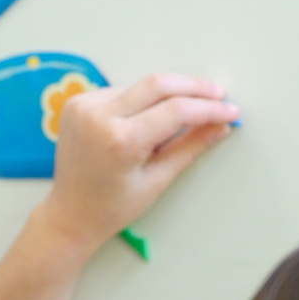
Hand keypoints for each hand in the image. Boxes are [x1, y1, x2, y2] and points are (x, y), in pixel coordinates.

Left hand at [36, 73, 239, 251]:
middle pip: (158, 84)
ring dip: (165, 95)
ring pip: (139, 87)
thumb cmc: (112, 207)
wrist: (69, 215)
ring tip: (184, 114)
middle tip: (217, 95)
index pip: (176, 110)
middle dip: (193, 87)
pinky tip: (145, 119)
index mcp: (121, 141)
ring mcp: (83, 106)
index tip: (229, 110)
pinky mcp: (76, 103)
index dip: (208, 108)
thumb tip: (222, 125)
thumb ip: (190, 147)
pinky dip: (138, 101)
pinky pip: (119, 92)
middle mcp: (98, 117)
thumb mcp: (157, 180)